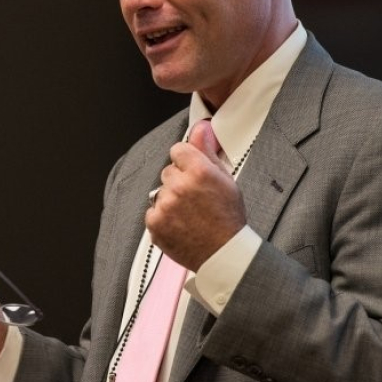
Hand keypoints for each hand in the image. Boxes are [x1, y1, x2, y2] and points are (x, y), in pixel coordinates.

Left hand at [146, 119, 246, 270]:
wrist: (223, 253)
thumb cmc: (228, 218)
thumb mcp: (225, 179)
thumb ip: (207, 151)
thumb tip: (200, 128)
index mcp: (199, 171)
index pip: (177, 150)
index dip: (186, 162)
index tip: (193, 174)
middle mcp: (179, 186)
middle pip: (168, 172)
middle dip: (179, 182)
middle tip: (195, 200)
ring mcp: (165, 205)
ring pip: (160, 192)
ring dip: (170, 200)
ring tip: (189, 215)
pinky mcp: (154, 223)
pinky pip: (153, 211)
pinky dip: (163, 218)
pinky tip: (181, 225)